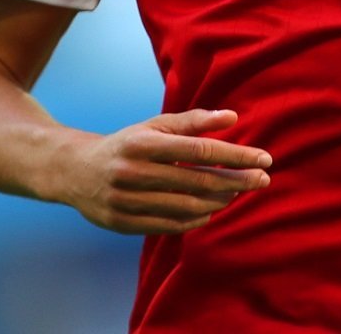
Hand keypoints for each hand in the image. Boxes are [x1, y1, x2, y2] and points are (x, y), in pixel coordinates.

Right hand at [55, 108, 272, 234]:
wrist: (76, 171)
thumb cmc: (127, 144)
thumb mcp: (154, 126)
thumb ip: (192, 121)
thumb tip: (232, 117)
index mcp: (143, 143)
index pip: (199, 150)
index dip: (235, 155)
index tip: (264, 159)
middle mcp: (133, 171)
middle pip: (197, 180)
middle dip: (236, 181)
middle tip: (263, 180)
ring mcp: (126, 200)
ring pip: (186, 206)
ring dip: (219, 200)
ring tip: (237, 192)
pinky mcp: (123, 223)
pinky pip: (170, 225)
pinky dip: (196, 218)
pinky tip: (211, 209)